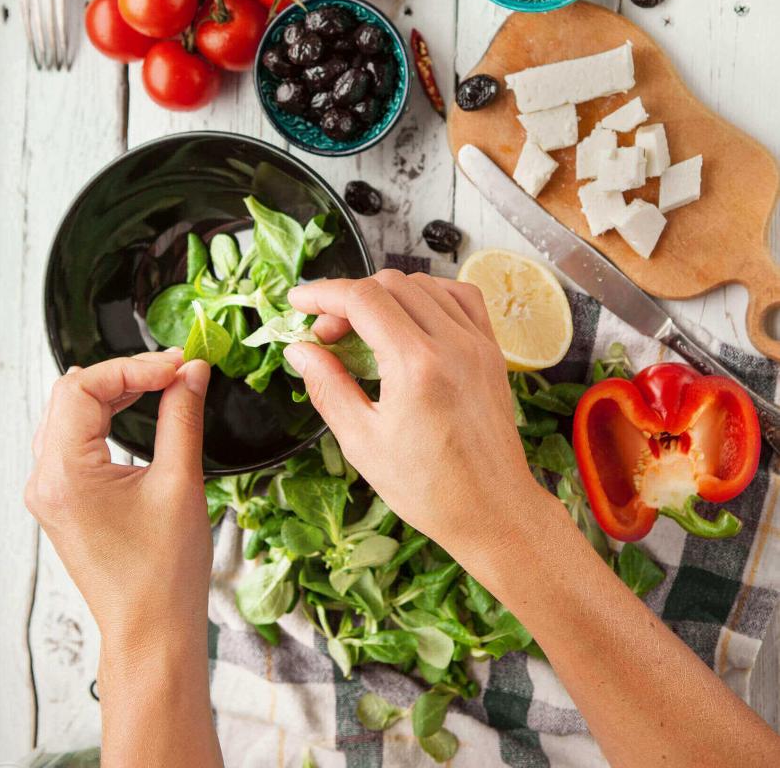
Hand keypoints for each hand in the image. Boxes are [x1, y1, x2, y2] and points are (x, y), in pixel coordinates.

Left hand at [25, 350, 211, 655]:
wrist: (151, 631)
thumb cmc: (163, 574)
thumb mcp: (180, 482)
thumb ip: (182, 416)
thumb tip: (192, 372)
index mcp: (64, 474)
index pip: (84, 388)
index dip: (134, 367)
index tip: (178, 365)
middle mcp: (46, 481)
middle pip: (71, 395)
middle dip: (125, 374)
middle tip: (175, 369)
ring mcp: (50, 492)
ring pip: (69, 414)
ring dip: (113, 392)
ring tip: (161, 383)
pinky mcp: (63, 500)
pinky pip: (73, 439)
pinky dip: (104, 417)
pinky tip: (137, 410)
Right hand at [285, 271, 542, 564]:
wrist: (494, 510)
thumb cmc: (430, 488)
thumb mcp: (363, 442)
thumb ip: (328, 387)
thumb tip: (299, 350)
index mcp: (416, 365)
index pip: (362, 299)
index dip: (323, 294)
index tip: (299, 303)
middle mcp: (452, 343)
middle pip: (390, 284)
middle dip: (349, 298)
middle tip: (327, 334)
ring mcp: (477, 343)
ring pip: (424, 284)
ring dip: (386, 295)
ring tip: (364, 329)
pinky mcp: (492, 350)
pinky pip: (461, 297)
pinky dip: (429, 294)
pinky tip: (410, 317)